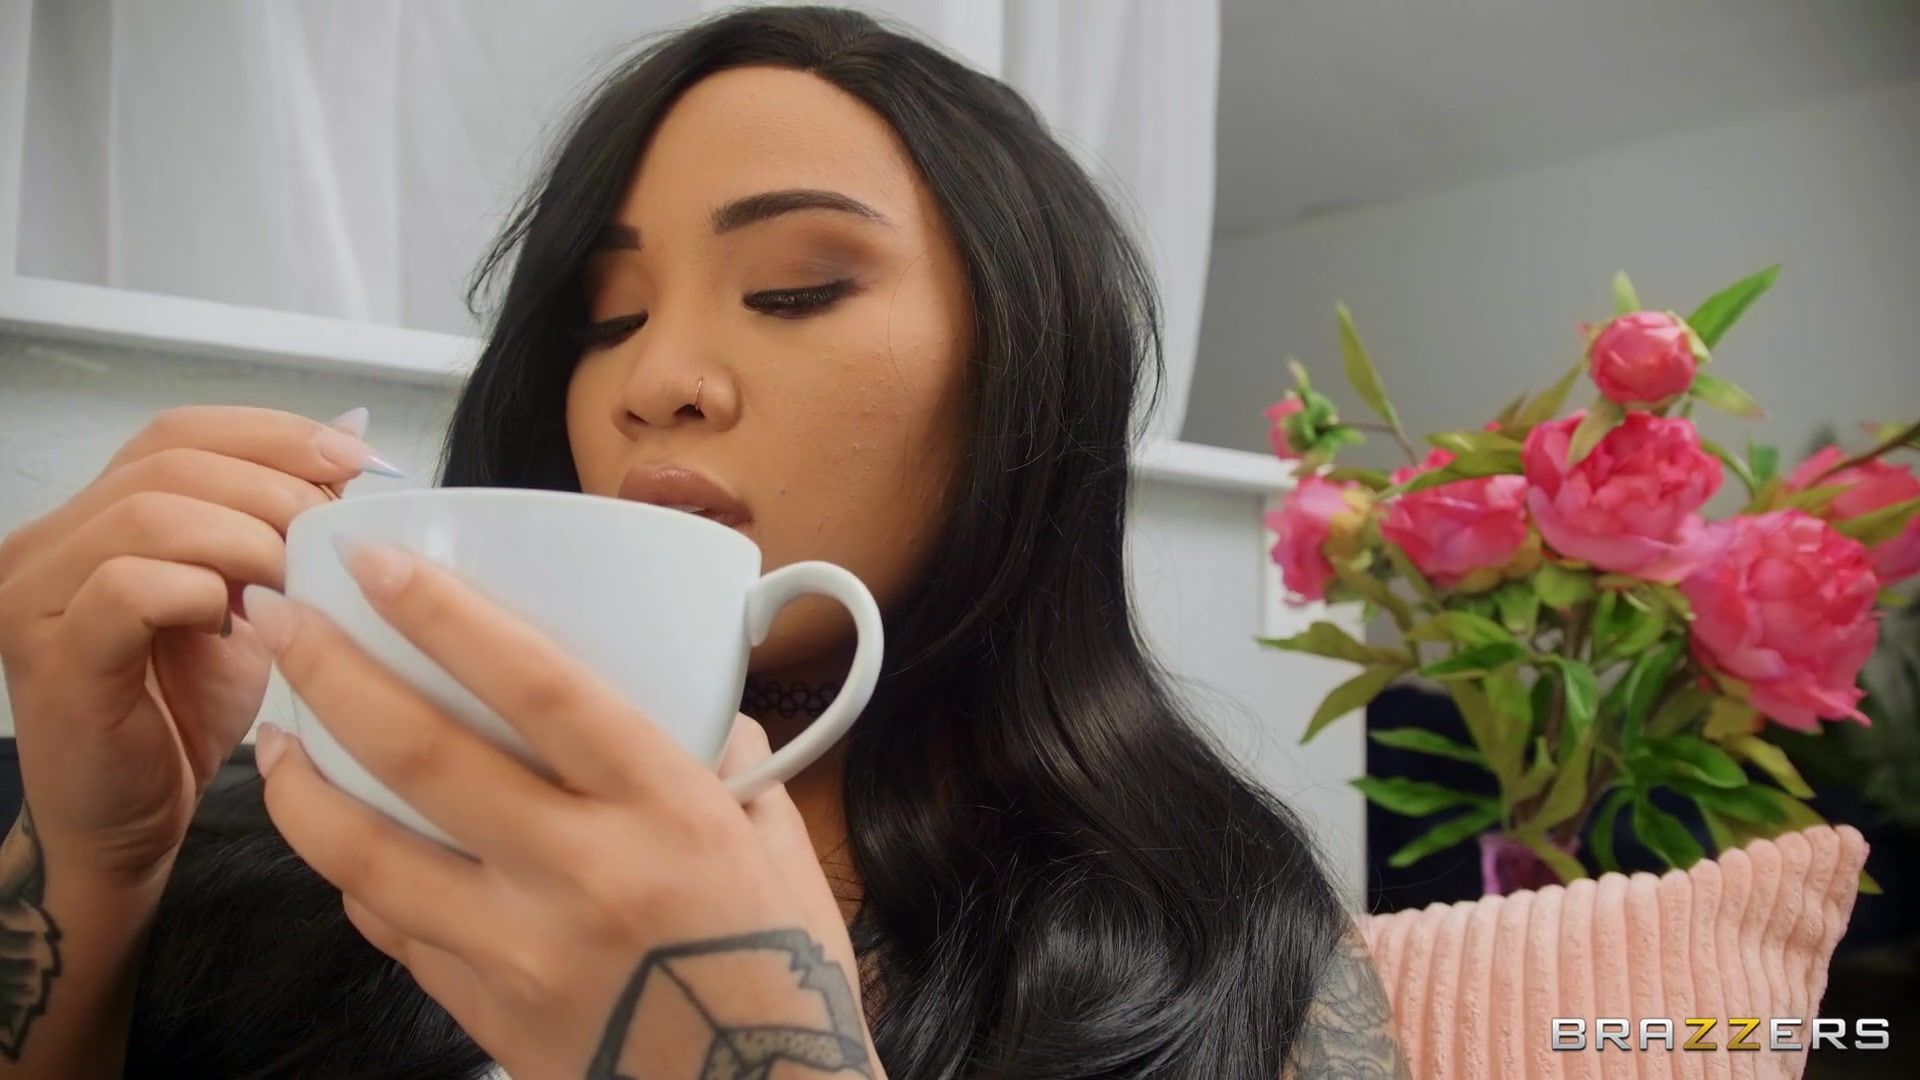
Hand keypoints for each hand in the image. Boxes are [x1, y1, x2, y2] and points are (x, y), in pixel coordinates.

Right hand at [0, 406, 397, 880]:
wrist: (129, 826)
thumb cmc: (186, 715)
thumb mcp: (251, 601)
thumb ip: (282, 523)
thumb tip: (352, 438)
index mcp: (96, 516)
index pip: (179, 432)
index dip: (272, 434)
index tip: (355, 461)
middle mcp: (50, 542)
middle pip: (170, 462)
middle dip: (273, 489)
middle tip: (329, 540)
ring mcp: (37, 595)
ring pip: (150, 515)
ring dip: (246, 538)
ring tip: (292, 583)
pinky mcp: (52, 655)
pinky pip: (127, 587)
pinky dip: (200, 592)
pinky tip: (239, 625)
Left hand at [246, 538, 880, 1079]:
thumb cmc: (785, 967)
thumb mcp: (776, 840)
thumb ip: (722, 762)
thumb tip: (689, 700)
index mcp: (666, 812)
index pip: (538, 689)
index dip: (448, 618)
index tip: (377, 563)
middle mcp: (582, 876)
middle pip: (423, 758)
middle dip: (331, 675)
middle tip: (279, 617)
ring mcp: (520, 954)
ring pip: (369, 857)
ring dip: (301, 786)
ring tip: (273, 738)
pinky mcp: (486, 1016)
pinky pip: (394, 932)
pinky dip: (354, 877)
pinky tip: (339, 838)